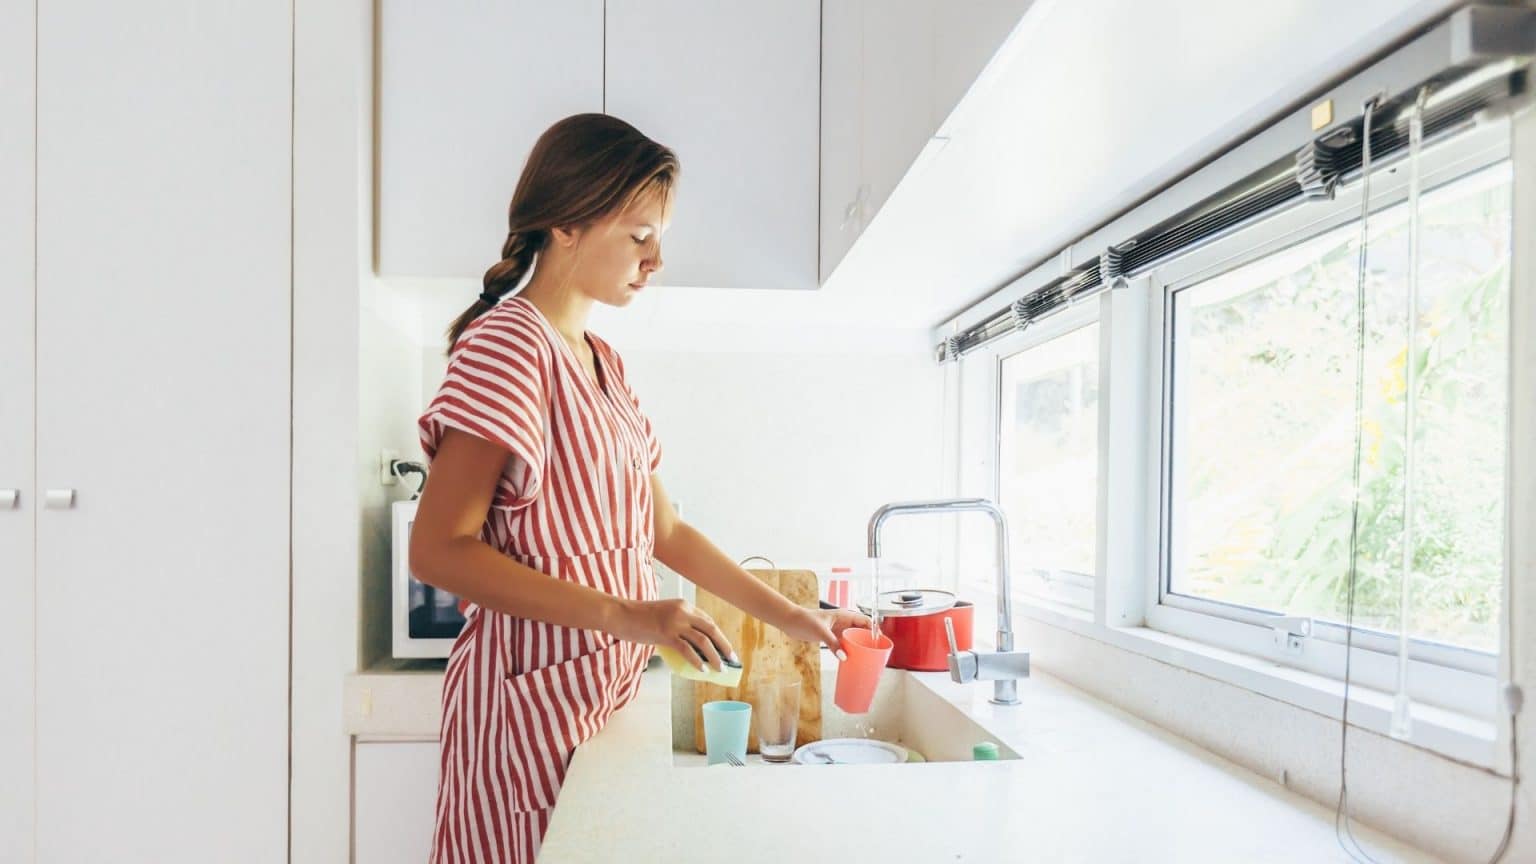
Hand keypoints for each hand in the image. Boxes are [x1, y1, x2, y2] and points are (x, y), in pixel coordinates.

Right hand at [611, 598, 736, 670]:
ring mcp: (675, 622)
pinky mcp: (666, 634)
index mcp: (684, 605)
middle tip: (732, 658)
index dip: (719, 636)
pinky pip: (687, 650)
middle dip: (724, 646)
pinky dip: (697, 661)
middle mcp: (683, 611)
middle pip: (712, 629)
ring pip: (703, 641)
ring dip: (714, 657)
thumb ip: (677, 626)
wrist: (620, 614)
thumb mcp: (664, 615)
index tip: (726, 647)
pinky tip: (702, 670)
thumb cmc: (638, 618)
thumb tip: (688, 647)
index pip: (708, 621)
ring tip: (720, 668)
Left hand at [780, 607, 871, 659]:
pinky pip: (844, 645)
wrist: (790, 621)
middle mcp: (843, 622)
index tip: (878, 641)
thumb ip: (833, 644)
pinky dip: (847, 651)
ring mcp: (837, 630)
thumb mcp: (821, 631)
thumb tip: (844, 657)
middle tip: (873, 653)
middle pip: (861, 631)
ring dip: (858, 647)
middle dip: (867, 641)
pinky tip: (849, 659)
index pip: (865, 621)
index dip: (874, 630)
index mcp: (844, 616)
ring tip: (864, 658)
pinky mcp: (831, 637)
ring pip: (853, 639)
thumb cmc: (804, 620)